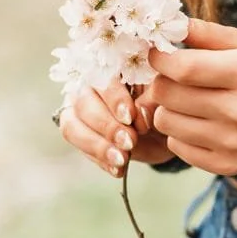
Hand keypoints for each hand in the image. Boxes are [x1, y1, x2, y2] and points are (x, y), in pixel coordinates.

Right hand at [58, 82, 174, 177]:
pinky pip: (79, 147)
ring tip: (122, 160)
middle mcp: (87, 85)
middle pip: (83, 103)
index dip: (115, 99)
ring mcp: (78, 110)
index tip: (131, 117)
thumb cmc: (161, 104)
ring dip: (98, 146)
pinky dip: (99, 160)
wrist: (163, 128)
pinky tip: (119, 170)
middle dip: (107, 126)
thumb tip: (141, 111)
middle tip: (130, 142)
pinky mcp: (78, 133)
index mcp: (111, 67)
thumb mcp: (163, 99)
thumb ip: (152, 100)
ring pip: (72, 127)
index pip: (103, 78)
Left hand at [140, 18, 236, 176]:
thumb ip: (206, 32)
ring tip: (185, 102)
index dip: (160, 60)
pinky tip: (196, 123)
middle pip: (168, 95)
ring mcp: (232, 141)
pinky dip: (178, 132)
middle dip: (161, 82)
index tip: (157, 55)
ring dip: (167, 108)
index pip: (185, 68)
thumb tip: (170, 25)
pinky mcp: (225, 164)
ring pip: (165, 121)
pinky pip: (175, 146)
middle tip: (171, 79)